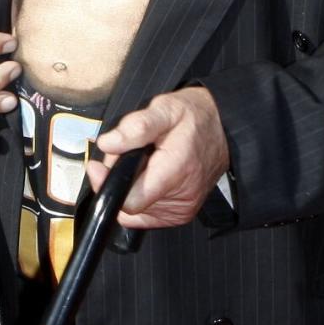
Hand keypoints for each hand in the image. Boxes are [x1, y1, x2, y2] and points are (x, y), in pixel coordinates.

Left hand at [87, 87, 229, 228]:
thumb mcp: (165, 109)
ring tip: (145, 161)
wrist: (224, 128)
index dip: (107, 183)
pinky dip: (141, 196)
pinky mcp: (181, 215)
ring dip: (130, 187)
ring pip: (135, 209)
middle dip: (119, 178)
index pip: (129, 201)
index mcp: (175, 173)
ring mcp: (181, 211)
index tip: (98, 165)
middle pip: (128, 202)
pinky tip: (150, 175)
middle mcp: (180, 199)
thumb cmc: (194, 116)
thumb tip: (107, 144)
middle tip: (130, 153)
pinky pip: (146, 213)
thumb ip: (135, 126)